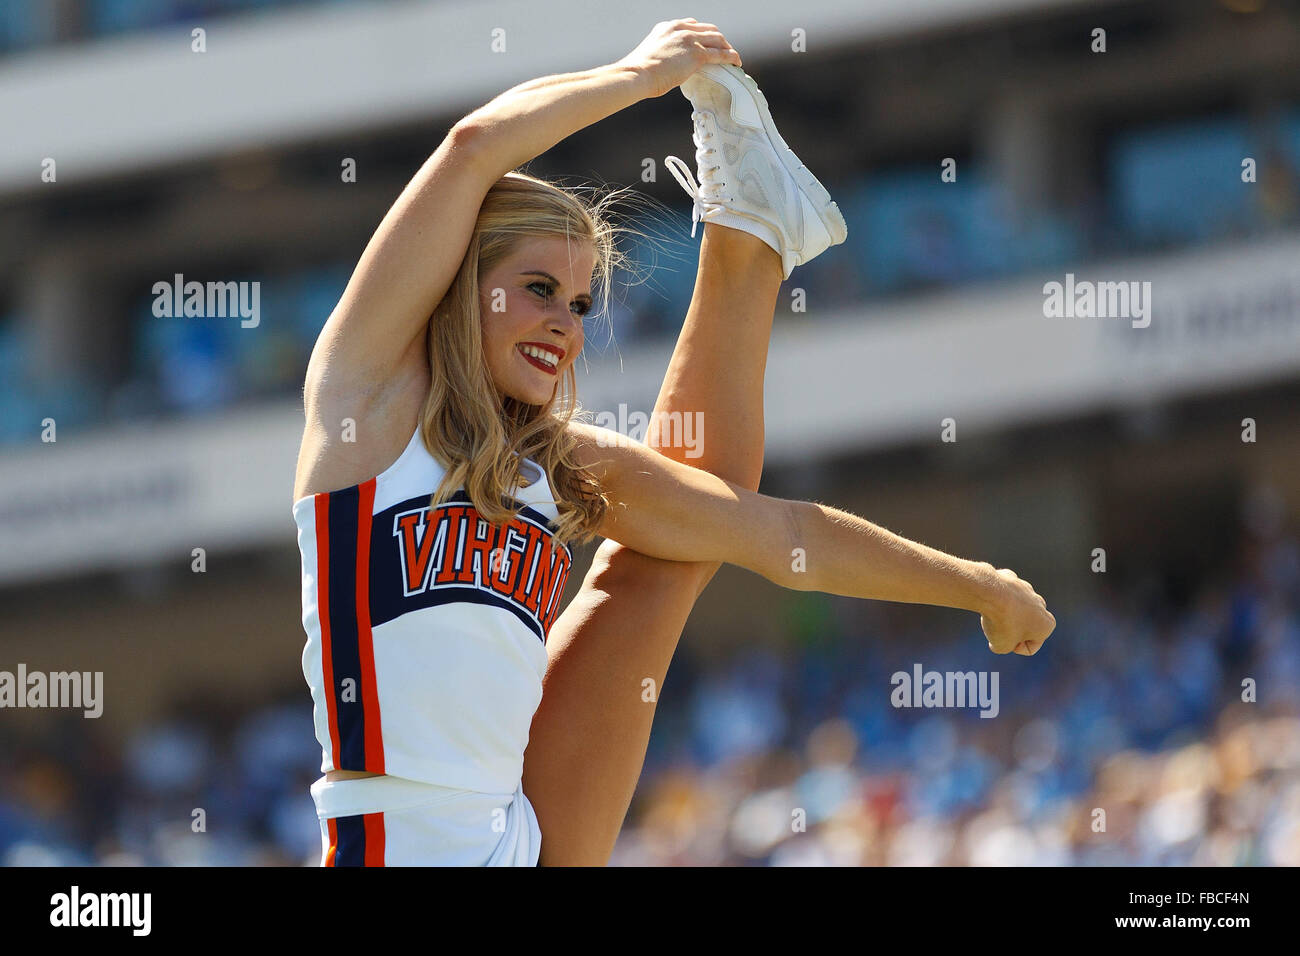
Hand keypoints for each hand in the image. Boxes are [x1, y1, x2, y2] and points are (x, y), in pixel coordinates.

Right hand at [615, 18, 742, 98]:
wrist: (636, 74)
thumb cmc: (638, 72)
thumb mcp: (650, 55)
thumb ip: (662, 54)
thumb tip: (668, 66)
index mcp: (667, 27)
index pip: (691, 25)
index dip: (702, 34)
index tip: (706, 42)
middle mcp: (680, 28)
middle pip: (708, 29)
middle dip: (718, 39)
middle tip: (723, 50)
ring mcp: (690, 40)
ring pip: (717, 39)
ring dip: (726, 47)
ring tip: (732, 57)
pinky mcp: (697, 54)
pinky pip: (720, 54)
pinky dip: (731, 57)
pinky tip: (736, 62)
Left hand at [978, 566, 1055, 655]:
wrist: (990, 593)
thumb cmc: (1001, 622)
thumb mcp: (1002, 646)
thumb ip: (1005, 646)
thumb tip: (1000, 634)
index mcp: (1047, 624)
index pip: (1030, 647)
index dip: (1013, 648)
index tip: (1005, 642)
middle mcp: (1041, 606)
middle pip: (1023, 627)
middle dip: (1010, 631)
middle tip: (998, 629)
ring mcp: (1027, 590)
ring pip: (1013, 610)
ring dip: (1002, 615)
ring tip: (992, 614)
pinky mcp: (1012, 579)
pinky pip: (1002, 595)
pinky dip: (994, 599)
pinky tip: (988, 599)